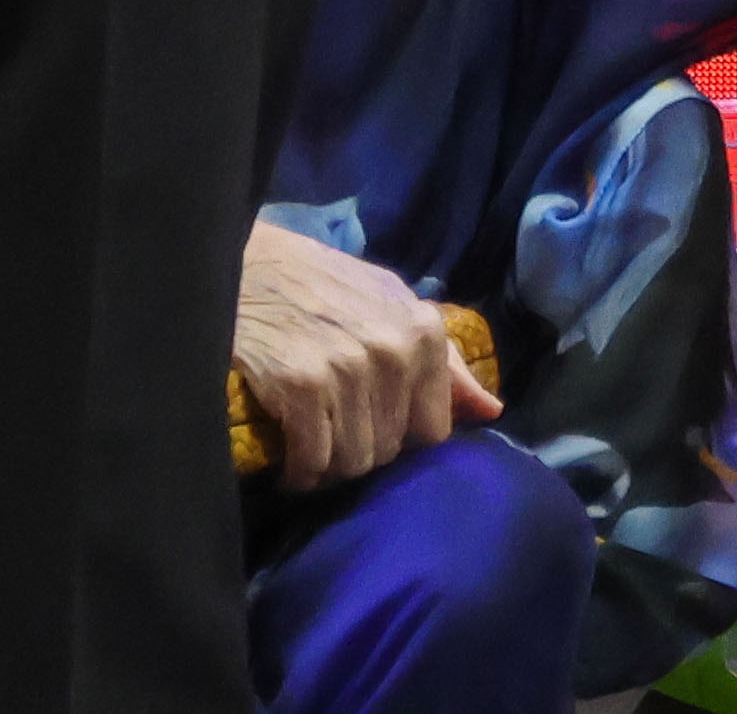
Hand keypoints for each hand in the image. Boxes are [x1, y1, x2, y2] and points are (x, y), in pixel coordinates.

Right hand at [230, 218, 487, 492]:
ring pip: (353, 462)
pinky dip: (299, 474)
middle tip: (333, 438)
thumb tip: (492, 411)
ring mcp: (349, 371)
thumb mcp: (390, 304)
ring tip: (311, 450)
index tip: (371, 429)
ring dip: (329, 468)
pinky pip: (313, 462)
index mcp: (424, 332)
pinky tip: (289, 464)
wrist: (244, 262)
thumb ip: (444, 361)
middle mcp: (394, 352)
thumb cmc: (319, 284)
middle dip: (360, 452)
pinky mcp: (302, 388)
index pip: (433, 429)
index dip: (400, 437)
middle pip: (389, 451)